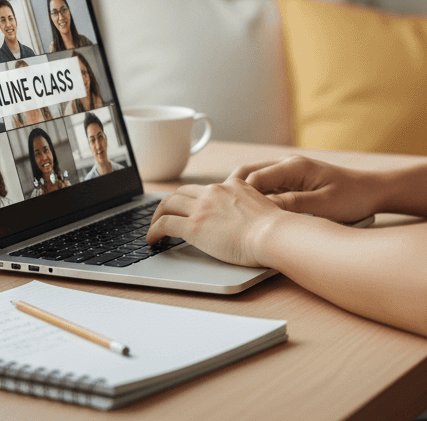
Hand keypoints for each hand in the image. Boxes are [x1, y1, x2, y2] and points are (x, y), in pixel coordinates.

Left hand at [146, 172, 282, 267]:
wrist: (272, 233)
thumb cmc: (274, 229)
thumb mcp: (263, 207)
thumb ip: (250, 208)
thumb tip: (249, 220)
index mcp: (231, 186)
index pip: (203, 189)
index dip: (191, 199)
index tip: (186, 208)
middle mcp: (214, 191)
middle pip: (182, 192)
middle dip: (169, 204)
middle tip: (163, 216)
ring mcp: (202, 207)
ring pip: (168, 204)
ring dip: (157, 216)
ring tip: (152, 229)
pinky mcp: (194, 226)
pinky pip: (164, 224)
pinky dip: (153, 231)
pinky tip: (152, 240)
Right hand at [233, 155, 381, 222]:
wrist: (372, 191)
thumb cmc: (352, 197)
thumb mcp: (323, 205)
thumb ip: (293, 205)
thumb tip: (264, 211)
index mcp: (294, 166)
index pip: (255, 178)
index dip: (239, 195)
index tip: (227, 214)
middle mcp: (290, 165)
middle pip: (251, 175)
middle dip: (235, 193)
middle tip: (220, 213)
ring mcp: (292, 172)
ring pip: (258, 182)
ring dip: (246, 196)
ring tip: (231, 216)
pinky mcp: (295, 182)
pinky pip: (270, 188)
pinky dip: (259, 199)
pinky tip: (253, 216)